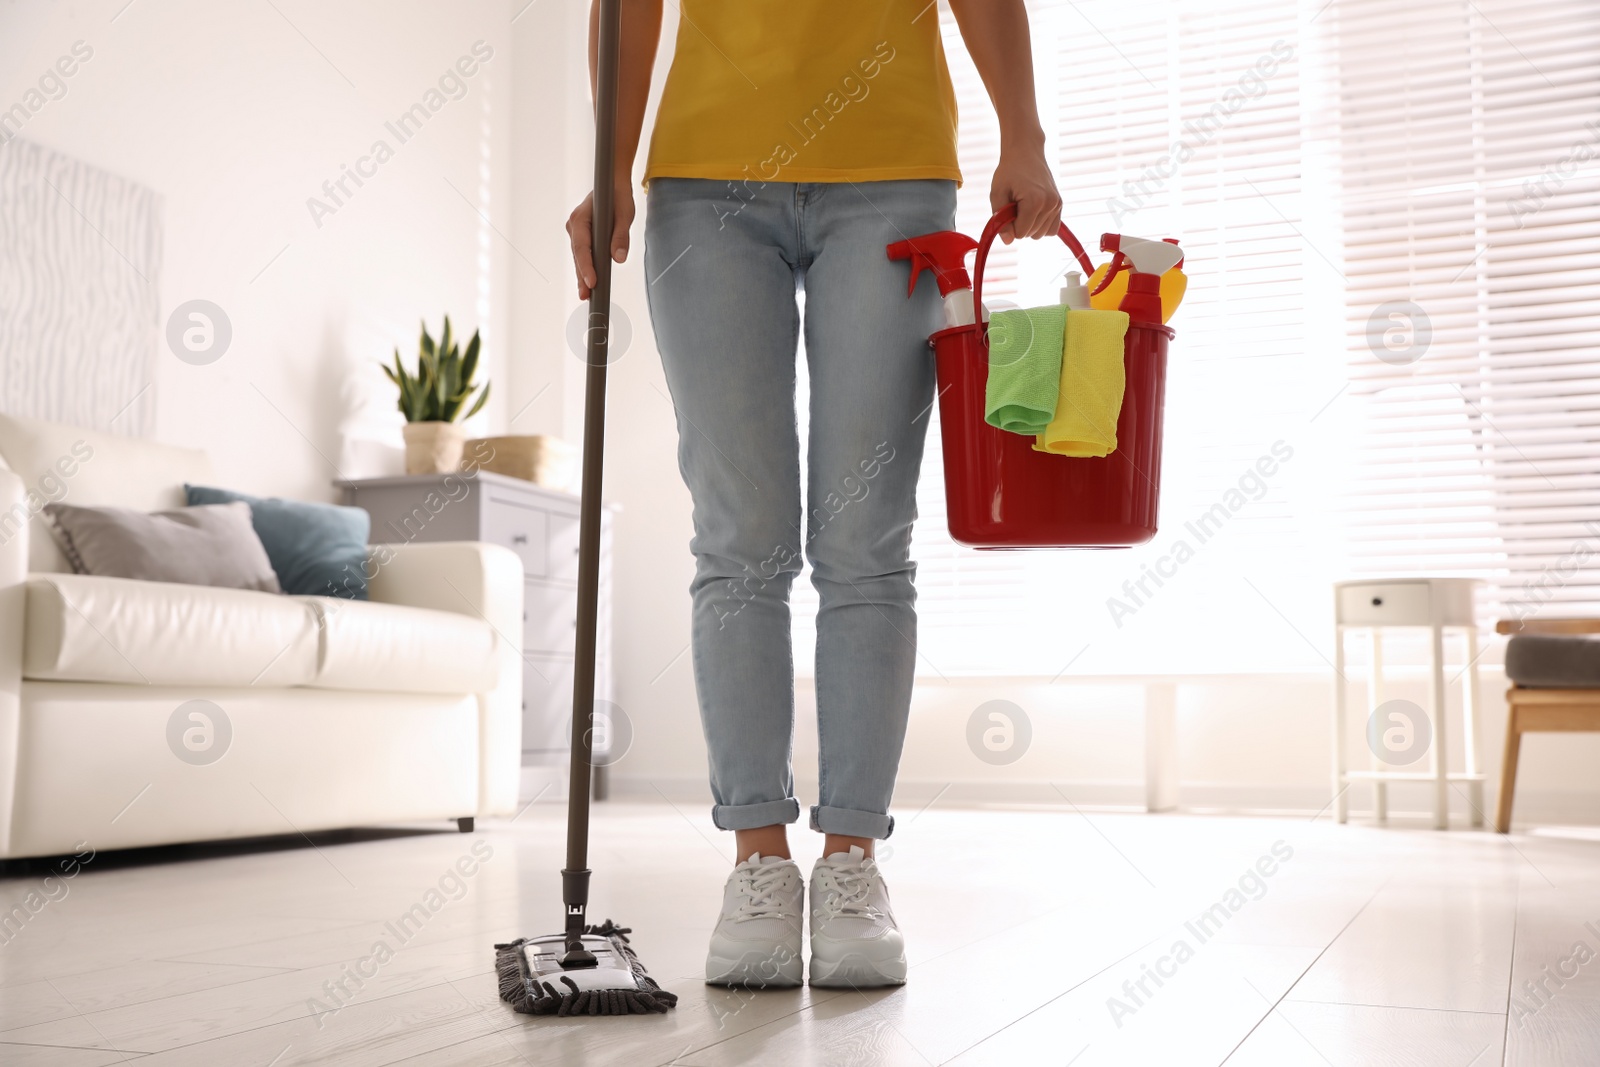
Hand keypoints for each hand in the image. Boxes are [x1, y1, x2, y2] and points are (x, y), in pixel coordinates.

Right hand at [566, 180, 635, 300]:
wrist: (613, 183)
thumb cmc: (618, 195)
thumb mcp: (624, 214)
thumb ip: (621, 236)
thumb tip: (619, 258)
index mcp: (581, 218)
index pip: (582, 247)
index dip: (586, 266)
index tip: (592, 282)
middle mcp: (574, 225)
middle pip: (578, 255)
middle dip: (582, 276)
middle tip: (586, 296)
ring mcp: (576, 231)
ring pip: (579, 256)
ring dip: (583, 275)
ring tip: (587, 294)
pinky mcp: (581, 235)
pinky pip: (583, 253)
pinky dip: (586, 267)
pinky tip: (589, 283)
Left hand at [990, 145, 1061, 243]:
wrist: (1026, 151)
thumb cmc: (1009, 171)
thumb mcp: (997, 193)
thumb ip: (1000, 220)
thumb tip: (1008, 242)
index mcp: (1034, 201)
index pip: (1021, 233)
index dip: (1009, 225)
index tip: (1007, 208)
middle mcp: (1050, 204)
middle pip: (1031, 235)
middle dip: (1019, 224)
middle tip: (1015, 204)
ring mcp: (1057, 204)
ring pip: (1041, 234)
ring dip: (1029, 225)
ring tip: (1024, 205)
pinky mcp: (1060, 204)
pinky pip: (1052, 229)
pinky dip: (1041, 225)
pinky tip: (1033, 212)